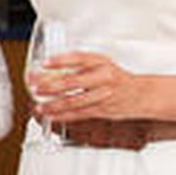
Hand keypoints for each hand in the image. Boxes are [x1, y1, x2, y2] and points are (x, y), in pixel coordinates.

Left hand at [30, 50, 146, 121]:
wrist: (140, 94)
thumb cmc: (116, 78)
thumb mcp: (101, 65)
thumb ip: (79, 67)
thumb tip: (49, 70)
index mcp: (101, 62)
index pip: (79, 58)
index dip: (60, 61)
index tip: (45, 63)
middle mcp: (103, 77)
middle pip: (73, 81)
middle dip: (51, 85)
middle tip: (35, 86)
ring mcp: (103, 95)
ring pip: (74, 101)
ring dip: (54, 105)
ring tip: (40, 106)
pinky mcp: (101, 110)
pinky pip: (79, 114)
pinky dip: (63, 115)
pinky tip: (51, 115)